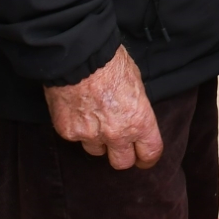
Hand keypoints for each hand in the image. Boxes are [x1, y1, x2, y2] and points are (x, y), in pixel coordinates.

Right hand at [45, 46, 162, 168]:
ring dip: (97, 141)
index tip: (144, 158)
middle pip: (122, 163)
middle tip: (118, 145)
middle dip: (121, 154)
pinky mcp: (68, 132)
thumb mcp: (137, 83)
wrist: (79, 56)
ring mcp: (91, 135)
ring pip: (96, 151)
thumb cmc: (111, 62)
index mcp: (139, 121)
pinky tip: (77, 110)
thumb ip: (136, 108)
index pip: (150, 153)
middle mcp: (117, 134)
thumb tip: (133, 116)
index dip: (147, 158)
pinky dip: (77, 128)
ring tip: (94, 119)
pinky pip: (75, 138)